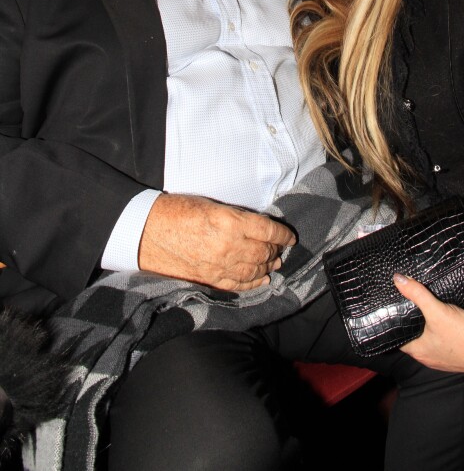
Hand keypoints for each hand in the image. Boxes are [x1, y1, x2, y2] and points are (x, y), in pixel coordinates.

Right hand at [138, 194, 295, 291]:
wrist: (147, 231)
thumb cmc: (177, 210)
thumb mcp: (212, 205)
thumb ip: (237, 217)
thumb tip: (257, 227)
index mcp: (230, 221)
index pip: (268, 230)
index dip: (283, 235)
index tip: (290, 237)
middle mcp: (229, 245)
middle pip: (263, 252)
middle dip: (275, 251)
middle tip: (281, 249)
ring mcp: (219, 265)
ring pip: (254, 270)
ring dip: (267, 267)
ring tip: (274, 263)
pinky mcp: (210, 278)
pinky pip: (238, 284)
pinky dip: (253, 283)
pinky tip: (262, 280)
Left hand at [393, 273, 463, 374]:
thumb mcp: (438, 311)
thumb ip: (417, 294)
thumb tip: (397, 279)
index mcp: (419, 352)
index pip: (397, 338)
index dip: (392, 323)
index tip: (388, 308)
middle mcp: (429, 358)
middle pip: (413, 337)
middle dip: (410, 321)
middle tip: (404, 302)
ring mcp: (444, 358)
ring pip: (429, 339)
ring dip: (426, 326)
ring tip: (422, 306)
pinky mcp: (458, 354)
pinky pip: (444, 341)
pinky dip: (441, 330)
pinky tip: (444, 317)